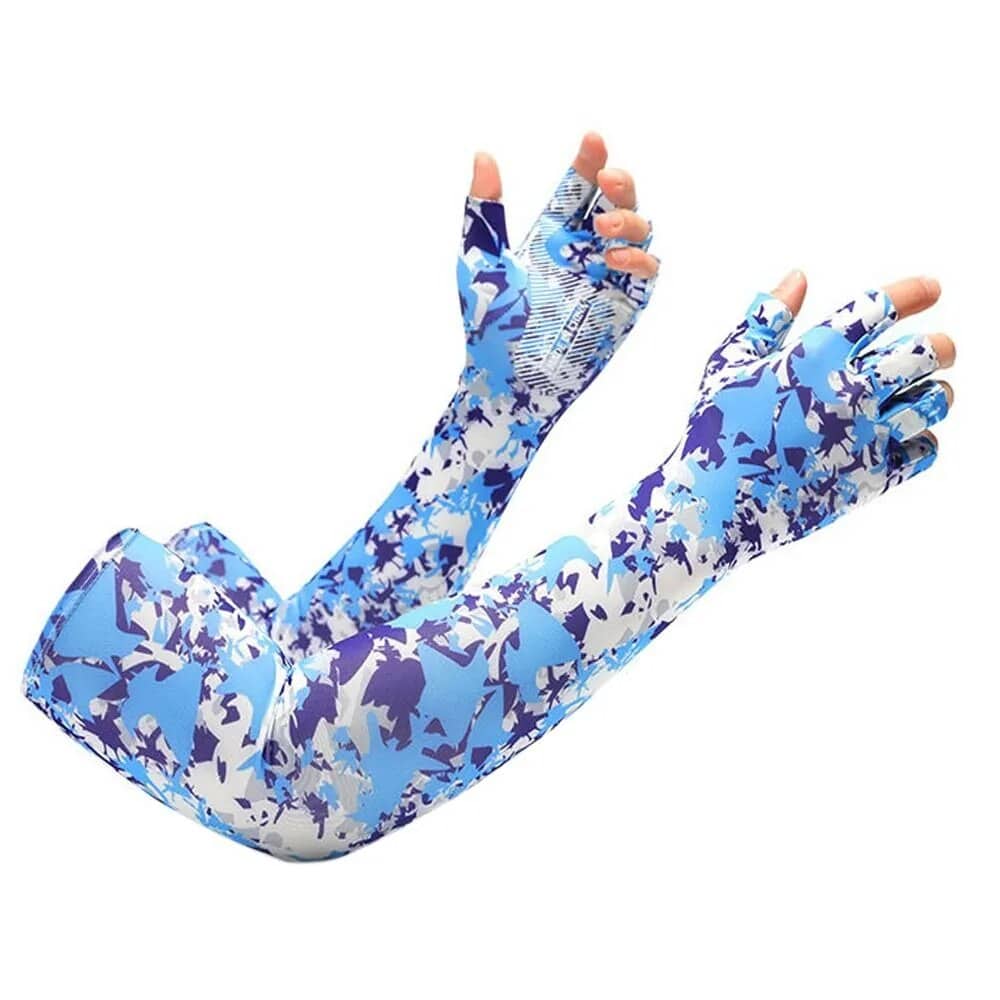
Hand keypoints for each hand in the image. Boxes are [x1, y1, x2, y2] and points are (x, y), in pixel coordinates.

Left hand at [458, 132, 657, 401]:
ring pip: (639, 232)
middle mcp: (582, 252)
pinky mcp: (622, 308)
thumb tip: (482, 155)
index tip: (592, 140)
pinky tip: (612, 259)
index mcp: (550, 236)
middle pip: (617, 202)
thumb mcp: (480, 261)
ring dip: (630, 219)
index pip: (578, 188)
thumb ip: (484, 212)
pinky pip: (646, 274)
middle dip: (619, 183)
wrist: (507, 383)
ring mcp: (606, 278)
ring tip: (603, 226)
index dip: (589, 162)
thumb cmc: (488, 327)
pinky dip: (639, 259)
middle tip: (607, 178)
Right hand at [674, 273, 954, 565]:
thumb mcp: (726, 366)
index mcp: (813, 356)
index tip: (932, 288)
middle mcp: (848, 390)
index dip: (914, 292)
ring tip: (923, 393)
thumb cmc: (714, 430)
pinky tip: (902, 436)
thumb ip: (765, 320)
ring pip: (933, 401)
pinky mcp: (873, 478)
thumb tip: (798, 277)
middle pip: (926, 352)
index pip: (880, 308)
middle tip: (936, 349)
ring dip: (935, 392)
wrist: (713, 507)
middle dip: (938, 346)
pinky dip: (921, 440)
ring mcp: (865, 436)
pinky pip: (925, 451)